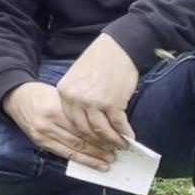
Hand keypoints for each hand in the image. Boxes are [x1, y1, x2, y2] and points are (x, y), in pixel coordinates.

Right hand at [2, 81, 114, 170]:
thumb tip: (102, 122)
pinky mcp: (41, 143)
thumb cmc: (41, 94)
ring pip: (73, 149)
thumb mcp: (59, 94)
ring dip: (91, 157)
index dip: (101, 134)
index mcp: (55, 109)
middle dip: (100, 148)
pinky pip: (63, 154)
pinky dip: (79, 159)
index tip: (115, 138)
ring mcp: (43, 136)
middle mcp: (48, 124)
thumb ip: (77, 109)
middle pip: (80, 139)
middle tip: (116, 152)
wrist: (16, 98)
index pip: (83, 126)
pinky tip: (91, 163)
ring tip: (107, 162)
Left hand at [55, 33, 138, 150]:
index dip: (84, 134)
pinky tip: (130, 137)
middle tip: (108, 148)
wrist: (119, 46)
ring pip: (101, 131)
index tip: (93, 141)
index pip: (71, 121)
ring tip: (121, 145)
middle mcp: (75, 99)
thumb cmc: (100, 60)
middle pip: (85, 130)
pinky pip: (118, 125)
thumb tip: (86, 119)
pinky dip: (125, 133)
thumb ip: (77, 97)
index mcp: (64, 92)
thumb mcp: (78, 77)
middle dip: (98, 142)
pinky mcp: (112, 103)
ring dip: (113, 141)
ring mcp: (93, 102)